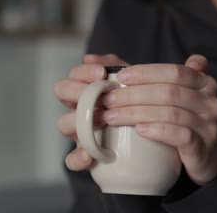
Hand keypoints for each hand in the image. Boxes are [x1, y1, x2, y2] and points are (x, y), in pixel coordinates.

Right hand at [54, 54, 129, 170]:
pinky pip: (72, 159)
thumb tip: (90, 57)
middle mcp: (80, 108)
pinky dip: (77, 158)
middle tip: (95, 94)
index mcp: (88, 89)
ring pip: (64, 124)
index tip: (101, 74)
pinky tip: (89, 155)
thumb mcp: (131, 84)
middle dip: (75, 91)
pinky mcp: (86, 155)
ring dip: (77, 120)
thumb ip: (116, 67)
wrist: (155, 140)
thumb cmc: (138, 107)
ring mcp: (81, 131)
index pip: (74, 75)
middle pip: (62, 93)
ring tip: (98, 120)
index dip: (83, 73)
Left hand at [102, 55, 216, 184]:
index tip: (120, 77)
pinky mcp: (204, 147)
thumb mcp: (181, 94)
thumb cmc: (189, 120)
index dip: (146, 73)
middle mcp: (210, 101)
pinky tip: (139, 130)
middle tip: (108, 100)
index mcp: (204, 83)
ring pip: (171, 114)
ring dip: (137, 113)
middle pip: (169, 92)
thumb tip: (104, 58)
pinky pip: (180, 136)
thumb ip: (157, 75)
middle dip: (134, 95)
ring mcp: (209, 125)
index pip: (175, 72)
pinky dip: (158, 131)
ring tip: (113, 116)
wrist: (212, 154)